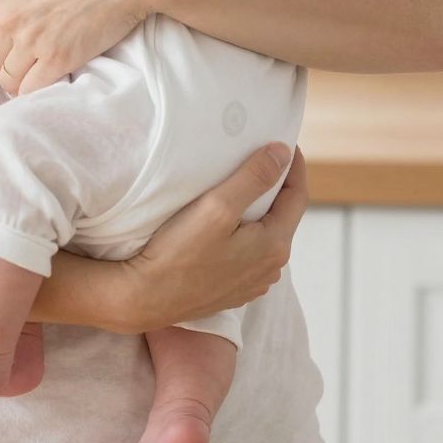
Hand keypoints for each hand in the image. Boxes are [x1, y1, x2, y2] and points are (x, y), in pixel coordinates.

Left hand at [0, 0, 152, 94]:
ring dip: (18, 79)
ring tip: (33, 72)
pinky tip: (43, 82)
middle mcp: (9, 19)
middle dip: (5, 60)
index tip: (9, 40)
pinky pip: (30, 89)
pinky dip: (33, 90)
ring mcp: (33, 42)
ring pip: (8, 78)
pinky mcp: (59, 60)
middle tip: (24, 58)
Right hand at [110, 145, 307, 333]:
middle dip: (275, 189)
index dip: (294, 166)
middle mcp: (271, 268)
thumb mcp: (217, 206)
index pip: (298, 196)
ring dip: (259, 214)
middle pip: (283, 217)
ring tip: (241, 191)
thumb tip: (283, 153)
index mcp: (274, 246)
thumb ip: (254, 178)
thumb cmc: (178, 253)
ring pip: (265, 238)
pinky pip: (248, 255)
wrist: (145, 298)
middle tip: (260, 162)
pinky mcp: (234, 291)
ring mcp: (253, 283)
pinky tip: (224, 227)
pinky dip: (245, 235)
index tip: (285, 143)